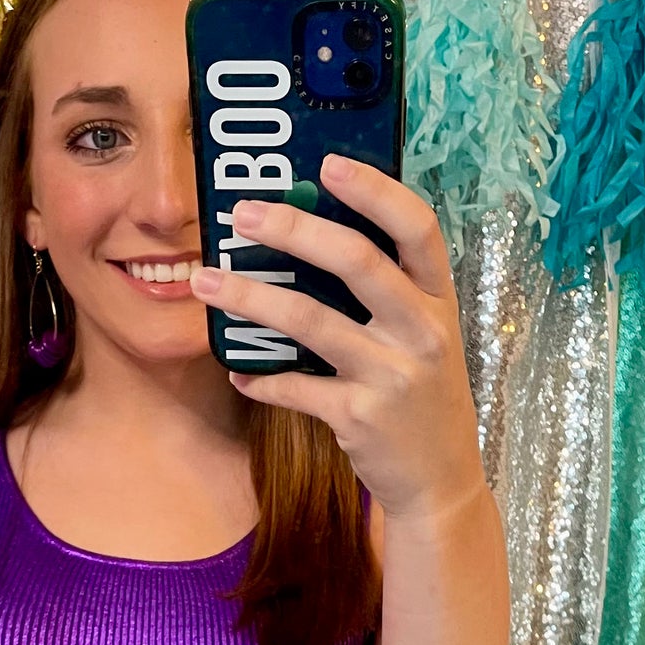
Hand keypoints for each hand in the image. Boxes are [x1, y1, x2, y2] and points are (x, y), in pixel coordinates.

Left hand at [189, 154, 487, 524]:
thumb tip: (311, 237)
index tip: (328, 163)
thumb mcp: (425, 338)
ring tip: (205, 281)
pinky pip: (295, 388)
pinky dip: (260, 379)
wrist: (439, 481)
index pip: (417, 229)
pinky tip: (237, 371)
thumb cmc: (422, 398)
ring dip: (250, 297)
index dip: (375, 191)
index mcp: (439, 302)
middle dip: (294, 229)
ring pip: (310, 320)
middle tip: (242, 213)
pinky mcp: (359, 417)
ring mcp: (391, 375)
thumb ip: (386, 294)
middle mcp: (421, 332)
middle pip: (356, 261)